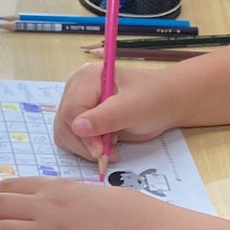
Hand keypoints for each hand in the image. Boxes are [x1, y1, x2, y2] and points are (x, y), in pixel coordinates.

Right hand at [52, 60, 180, 163]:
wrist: (165, 104)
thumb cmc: (153, 99)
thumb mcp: (133, 108)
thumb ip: (106, 117)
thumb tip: (77, 128)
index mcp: (86, 78)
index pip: (71, 110)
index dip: (83, 134)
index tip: (100, 150)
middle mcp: (77, 90)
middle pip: (64, 124)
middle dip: (84, 143)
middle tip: (107, 152)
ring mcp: (78, 106)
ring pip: (65, 135)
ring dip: (86, 148)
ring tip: (111, 147)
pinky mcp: (83, 121)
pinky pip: (73, 141)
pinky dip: (87, 149)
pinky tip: (107, 147)